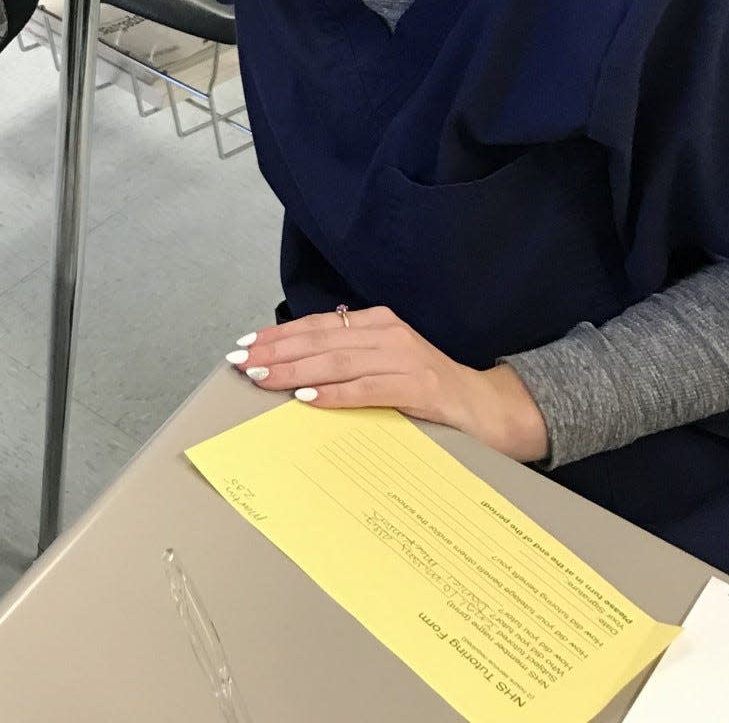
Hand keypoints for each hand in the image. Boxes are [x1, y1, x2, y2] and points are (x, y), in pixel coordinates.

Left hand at [227, 306, 548, 462]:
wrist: (486, 408)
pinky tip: (307, 398)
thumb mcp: (384, 365)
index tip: (244, 346)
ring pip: (337, 361)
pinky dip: (333, 393)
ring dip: (294, 370)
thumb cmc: (428, 389)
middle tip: (241, 362)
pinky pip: (366, 389)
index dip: (278, 335)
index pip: (317, 325)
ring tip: (262, 378)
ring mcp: (404, 358)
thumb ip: (347, 361)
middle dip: (275, 352)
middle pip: (320, 339)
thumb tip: (292, 371)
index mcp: (378, 322)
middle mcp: (389, 332)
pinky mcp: (418, 387)